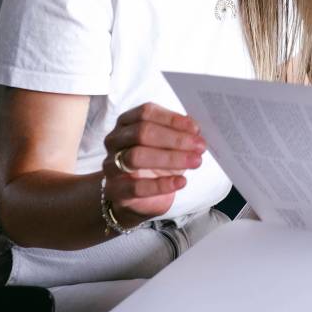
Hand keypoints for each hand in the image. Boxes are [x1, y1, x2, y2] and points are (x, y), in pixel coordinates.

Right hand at [101, 102, 206, 225]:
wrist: (136, 199)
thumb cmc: (154, 164)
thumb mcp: (167, 145)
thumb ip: (179, 133)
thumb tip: (195, 129)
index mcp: (126, 122)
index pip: (146, 113)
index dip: (172, 119)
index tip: (196, 129)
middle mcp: (115, 140)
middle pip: (142, 132)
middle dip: (175, 139)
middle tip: (200, 147)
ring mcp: (111, 165)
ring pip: (137, 156)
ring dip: (170, 158)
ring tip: (195, 162)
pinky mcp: (116, 191)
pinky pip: (138, 187)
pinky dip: (162, 184)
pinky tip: (181, 182)